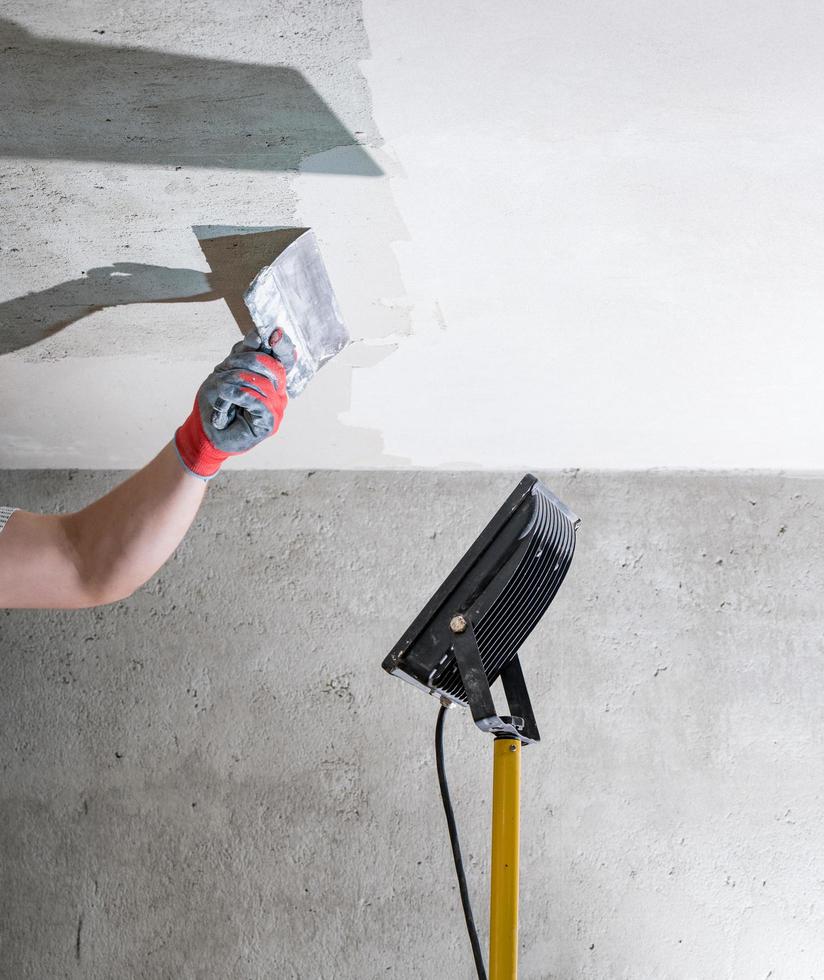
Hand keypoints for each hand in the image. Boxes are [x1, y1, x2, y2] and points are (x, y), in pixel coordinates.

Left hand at [174, 335, 287, 478]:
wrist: (205, 430)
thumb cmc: (217, 401)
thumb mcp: (226, 370)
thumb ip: (243, 354)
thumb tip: (259, 335)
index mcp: (270, 378)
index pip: (285, 358)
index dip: (282, 345)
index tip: (274, 332)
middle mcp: (278, 392)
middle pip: (274, 367)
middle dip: (246, 360)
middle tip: (224, 367)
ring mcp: (276, 408)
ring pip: (263, 383)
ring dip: (235, 380)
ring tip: (219, 388)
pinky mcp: (270, 423)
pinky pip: (258, 401)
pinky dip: (239, 395)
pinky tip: (226, 395)